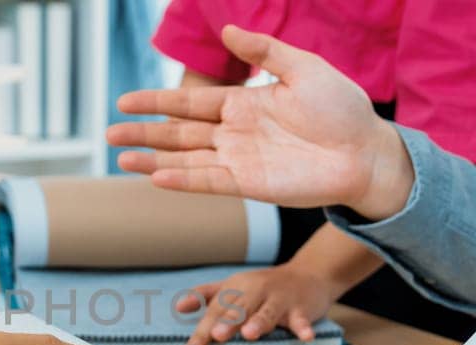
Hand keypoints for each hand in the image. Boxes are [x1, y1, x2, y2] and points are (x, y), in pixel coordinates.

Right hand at [105, 25, 413, 220]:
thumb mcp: (303, 68)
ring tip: (121, 161)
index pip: (189, 102)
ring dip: (153, 160)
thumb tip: (227, 28)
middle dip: (143, 133)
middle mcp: (234, 133)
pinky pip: (209, 182)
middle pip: (178, 133)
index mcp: (243, 104)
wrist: (366, 151)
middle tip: (109, 135)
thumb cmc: (342, 109)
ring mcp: (240, 160)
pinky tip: (157, 177)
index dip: (156, 101)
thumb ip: (264, 51)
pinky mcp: (251, 185)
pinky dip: (183, 180)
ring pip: (186, 160)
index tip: (124, 100)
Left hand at [174, 263, 344, 344]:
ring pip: (268, 311)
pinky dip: (303, 327)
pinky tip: (305, 337)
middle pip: (239, 309)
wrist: (308, 274)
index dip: (201, 334)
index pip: (215, 312)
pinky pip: (302, 319)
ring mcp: (279, 299)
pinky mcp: (302, 308)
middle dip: (228, 322)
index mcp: (236, 289)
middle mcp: (256, 292)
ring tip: (249, 333)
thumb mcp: (233, 286)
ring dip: (259, 322)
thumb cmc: (264, 287)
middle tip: (216, 335)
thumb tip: (178, 307)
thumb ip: (205, 295)